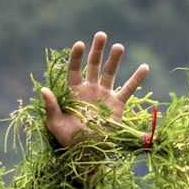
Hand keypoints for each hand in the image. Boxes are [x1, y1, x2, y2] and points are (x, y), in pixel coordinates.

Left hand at [41, 32, 149, 148]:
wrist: (87, 153)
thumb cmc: (68, 139)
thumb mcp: (55, 124)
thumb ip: (51, 106)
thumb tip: (43, 89)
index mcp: (73, 91)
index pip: (74, 69)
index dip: (76, 57)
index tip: (79, 44)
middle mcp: (89, 89)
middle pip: (93, 65)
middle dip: (97, 50)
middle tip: (101, 34)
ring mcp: (104, 95)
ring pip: (110, 73)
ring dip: (114, 59)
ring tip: (118, 46)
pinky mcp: (117, 105)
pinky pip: (128, 89)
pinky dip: (136, 79)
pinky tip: (144, 67)